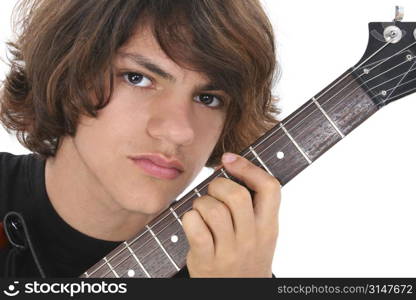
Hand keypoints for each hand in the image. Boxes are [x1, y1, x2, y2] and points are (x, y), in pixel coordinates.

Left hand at [182, 152, 280, 276]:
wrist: (239, 292)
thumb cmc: (246, 256)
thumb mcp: (261, 234)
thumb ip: (252, 206)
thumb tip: (228, 165)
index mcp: (269, 227)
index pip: (270, 187)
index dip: (248, 167)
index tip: (230, 160)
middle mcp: (252, 239)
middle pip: (237, 195)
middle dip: (218, 185)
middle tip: (213, 193)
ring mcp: (230, 251)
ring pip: (213, 210)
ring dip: (201, 203)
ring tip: (202, 211)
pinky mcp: (207, 260)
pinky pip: (194, 226)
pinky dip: (189, 218)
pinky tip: (193, 223)